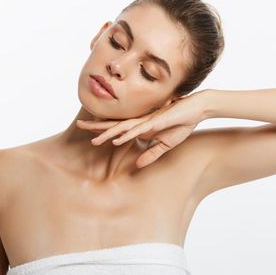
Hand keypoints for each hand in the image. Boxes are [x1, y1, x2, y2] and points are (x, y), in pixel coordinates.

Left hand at [76, 91, 206, 168]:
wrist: (197, 109)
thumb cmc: (181, 124)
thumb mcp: (165, 144)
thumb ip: (151, 154)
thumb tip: (138, 166)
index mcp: (141, 125)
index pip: (117, 128)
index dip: (102, 129)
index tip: (87, 132)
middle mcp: (140, 121)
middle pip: (114, 124)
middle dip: (96, 126)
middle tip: (78, 125)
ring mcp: (147, 121)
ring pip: (122, 128)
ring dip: (108, 133)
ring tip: (93, 140)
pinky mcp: (156, 121)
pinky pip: (138, 129)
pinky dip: (127, 134)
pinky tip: (116, 138)